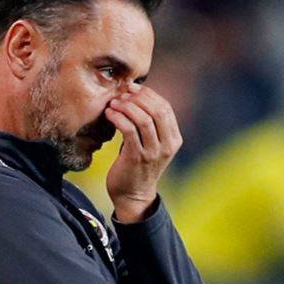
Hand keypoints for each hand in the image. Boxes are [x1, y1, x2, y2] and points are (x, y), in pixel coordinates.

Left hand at [104, 84, 181, 222]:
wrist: (133, 195)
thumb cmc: (138, 165)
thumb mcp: (151, 143)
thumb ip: (150, 124)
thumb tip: (136, 95)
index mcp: (174, 139)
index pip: (165, 107)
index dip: (149, 94)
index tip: (132, 87)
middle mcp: (167, 145)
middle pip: (157, 110)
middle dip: (138, 97)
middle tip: (122, 93)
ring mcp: (153, 152)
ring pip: (144, 118)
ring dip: (127, 106)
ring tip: (113, 103)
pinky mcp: (137, 157)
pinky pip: (129, 130)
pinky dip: (118, 118)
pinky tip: (109, 114)